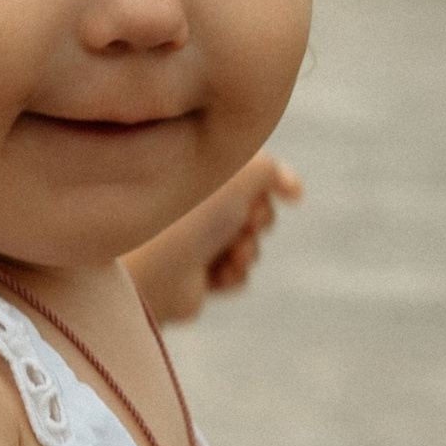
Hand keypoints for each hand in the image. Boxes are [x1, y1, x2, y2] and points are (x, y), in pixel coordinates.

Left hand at [124, 154, 303, 324]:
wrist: (151, 270)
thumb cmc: (192, 215)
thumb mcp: (241, 173)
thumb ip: (269, 169)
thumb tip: (287, 187)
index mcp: (195, 171)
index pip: (250, 170)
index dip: (278, 181)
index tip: (294, 195)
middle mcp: (193, 204)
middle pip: (257, 209)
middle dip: (261, 218)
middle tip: (247, 222)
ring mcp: (192, 240)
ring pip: (250, 245)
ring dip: (249, 249)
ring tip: (233, 254)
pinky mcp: (193, 277)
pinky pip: (237, 275)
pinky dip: (234, 275)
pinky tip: (216, 276)